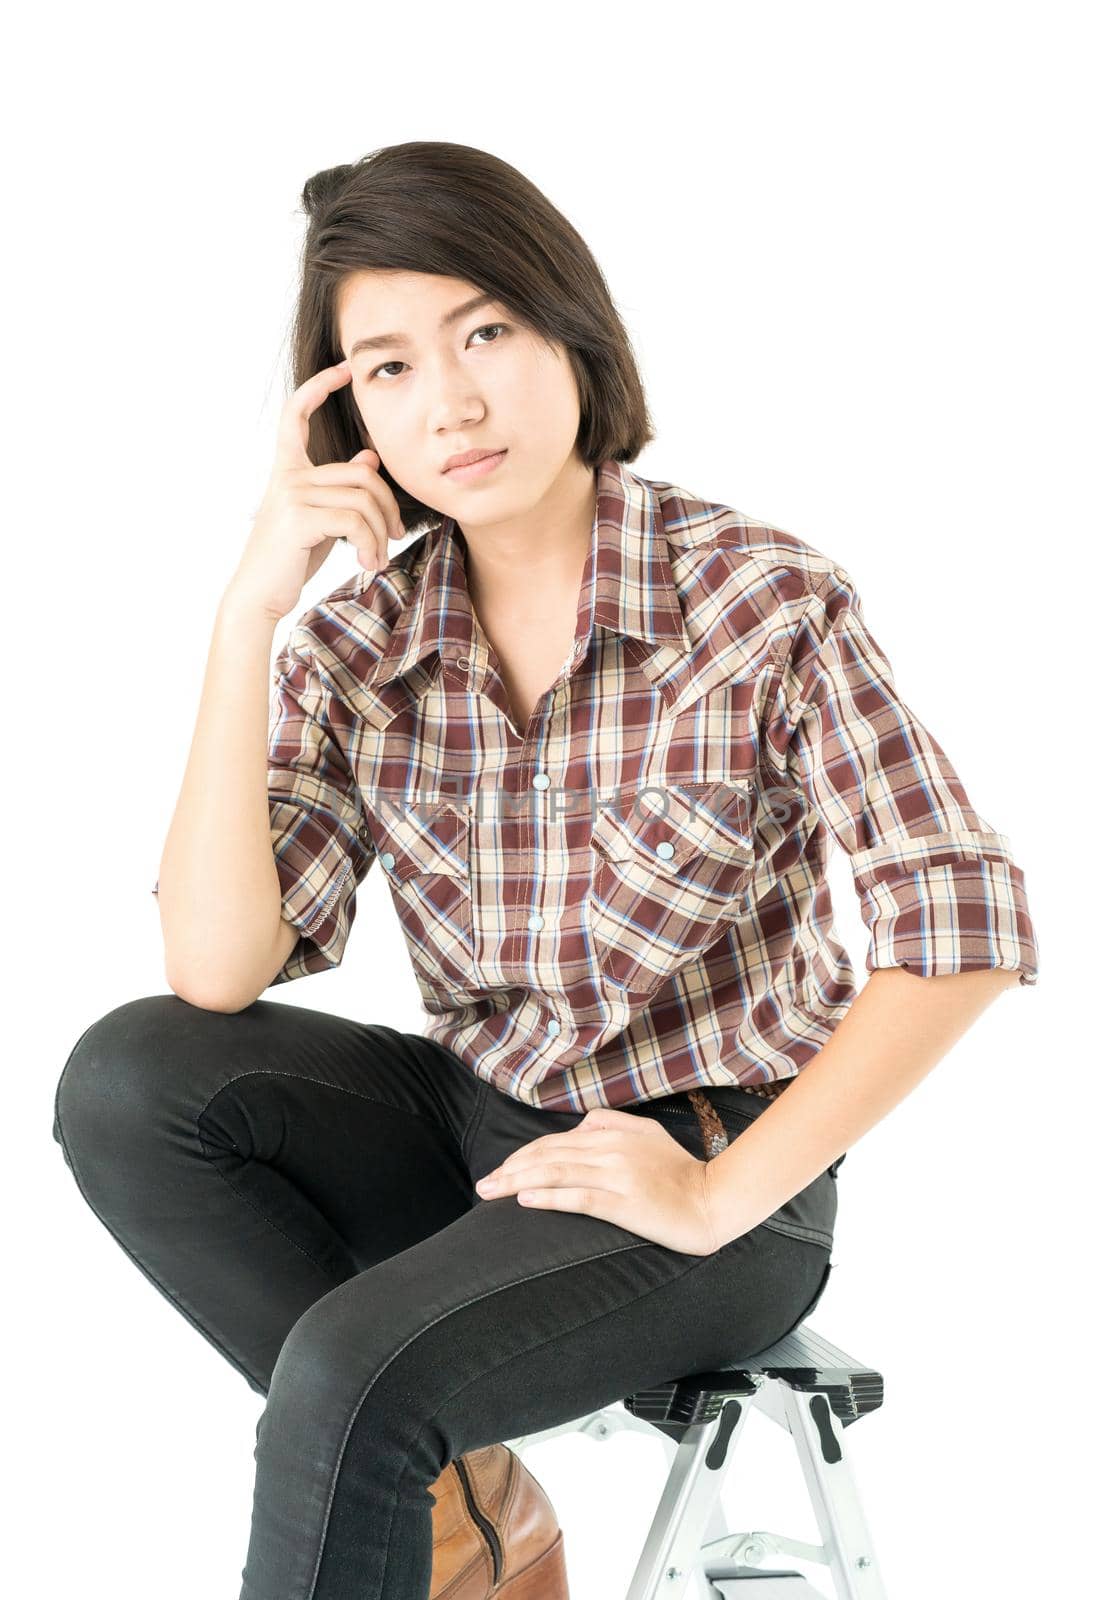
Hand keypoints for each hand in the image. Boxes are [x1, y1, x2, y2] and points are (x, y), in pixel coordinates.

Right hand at [225, 358, 407, 623]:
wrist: (258, 597)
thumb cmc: (289, 559)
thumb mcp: (319, 519)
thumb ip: (339, 489)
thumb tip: (368, 458)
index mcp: (288, 470)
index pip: (297, 414)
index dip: (319, 387)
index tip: (343, 369)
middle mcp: (288, 476)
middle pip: (363, 474)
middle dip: (387, 507)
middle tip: (394, 536)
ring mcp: (292, 494)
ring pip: (364, 500)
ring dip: (379, 535)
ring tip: (376, 559)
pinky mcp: (299, 517)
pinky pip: (355, 520)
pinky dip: (369, 545)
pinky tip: (366, 563)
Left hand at [474, 1107, 720, 1255]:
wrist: (713, 1200)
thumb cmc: (679, 1172)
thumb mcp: (647, 1133)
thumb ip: (612, 1123)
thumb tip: (580, 1125)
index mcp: (612, 1133)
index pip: (555, 1142)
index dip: (522, 1155)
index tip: (500, 1170)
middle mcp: (610, 1149)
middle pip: (548, 1155)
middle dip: (510, 1169)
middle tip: (483, 1185)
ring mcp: (617, 1175)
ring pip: (556, 1173)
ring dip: (517, 1181)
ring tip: (491, 1192)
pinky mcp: (625, 1202)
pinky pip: (579, 1197)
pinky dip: (549, 1196)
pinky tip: (525, 1199)